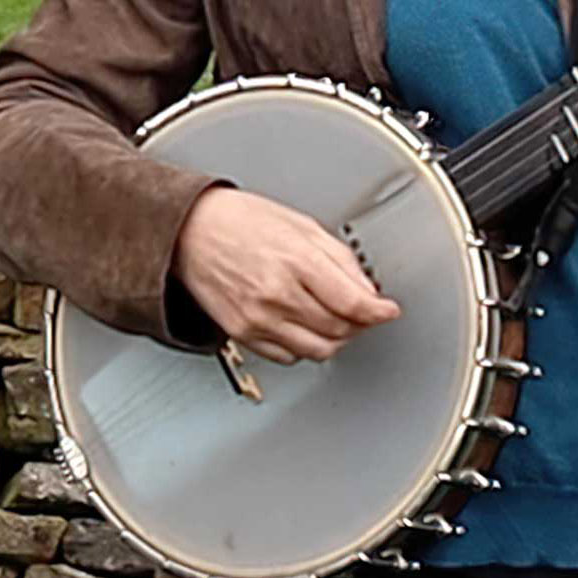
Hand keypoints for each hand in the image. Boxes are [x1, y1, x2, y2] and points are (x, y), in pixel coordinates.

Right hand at [170, 186, 398, 365]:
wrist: (189, 232)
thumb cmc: (241, 221)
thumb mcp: (301, 225)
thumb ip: (339, 258)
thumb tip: (367, 287)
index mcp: (297, 261)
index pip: (353, 302)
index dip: (379, 311)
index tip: (388, 311)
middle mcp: (278, 294)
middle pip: (339, 329)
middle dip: (360, 324)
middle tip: (363, 312)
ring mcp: (259, 318)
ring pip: (317, 350)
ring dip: (336, 339)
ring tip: (337, 321)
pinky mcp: (243, 334)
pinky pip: (288, 356)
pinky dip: (305, 347)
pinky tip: (305, 326)